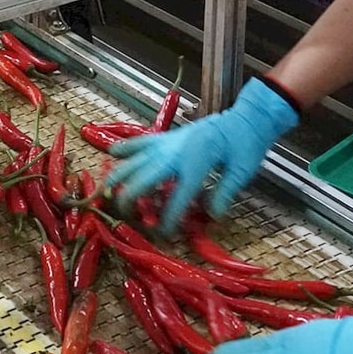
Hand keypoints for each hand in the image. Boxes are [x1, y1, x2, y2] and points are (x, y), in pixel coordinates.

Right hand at [107, 78, 298, 229]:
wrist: (244, 118)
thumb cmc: (245, 144)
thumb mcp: (242, 171)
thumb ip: (224, 193)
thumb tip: (213, 216)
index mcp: (196, 163)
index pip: (176, 198)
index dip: (168, 220)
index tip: (163, 235)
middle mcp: (175, 152)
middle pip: (142, 179)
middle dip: (130, 200)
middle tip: (127, 217)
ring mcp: (167, 143)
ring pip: (132, 160)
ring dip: (118, 177)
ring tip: (107, 193)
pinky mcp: (165, 136)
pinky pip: (138, 142)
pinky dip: (124, 148)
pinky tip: (111, 155)